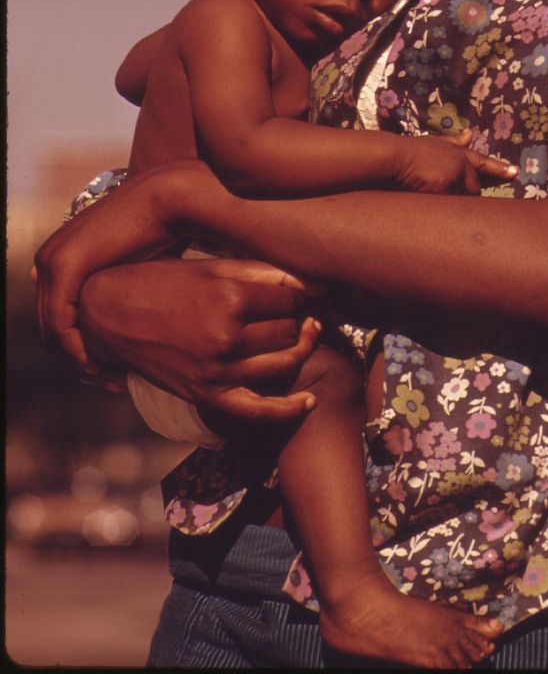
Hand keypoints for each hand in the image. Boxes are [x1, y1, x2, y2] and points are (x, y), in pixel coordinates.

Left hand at [34, 160, 223, 372]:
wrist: (167, 200)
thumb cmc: (163, 233)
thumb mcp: (134, 270)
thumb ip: (118, 291)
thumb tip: (125, 319)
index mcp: (62, 260)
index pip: (57, 319)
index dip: (78, 351)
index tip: (106, 372)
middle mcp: (48, 260)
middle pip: (50, 329)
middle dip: (76, 362)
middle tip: (106, 383)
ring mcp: (51, 261)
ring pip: (50, 332)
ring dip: (75, 361)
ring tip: (105, 379)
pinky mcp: (63, 265)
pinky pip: (59, 323)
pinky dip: (74, 349)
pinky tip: (97, 364)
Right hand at [80, 257, 323, 421]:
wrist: (108, 316)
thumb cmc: (160, 282)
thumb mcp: (210, 267)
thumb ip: (260, 272)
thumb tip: (308, 280)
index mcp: (229, 298)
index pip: (290, 299)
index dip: (300, 294)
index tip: (299, 291)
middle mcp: (226, 337)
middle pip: (289, 331)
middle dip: (300, 319)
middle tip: (302, 311)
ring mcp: (216, 371)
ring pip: (283, 364)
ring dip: (301, 349)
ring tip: (305, 336)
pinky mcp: (205, 395)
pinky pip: (257, 410)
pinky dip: (288, 410)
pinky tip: (309, 402)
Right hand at [394, 130, 517, 193]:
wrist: (396, 156)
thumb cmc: (411, 150)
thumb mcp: (435, 141)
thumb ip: (454, 141)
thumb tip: (470, 134)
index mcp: (458, 153)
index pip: (483, 161)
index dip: (499, 168)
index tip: (515, 172)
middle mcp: (460, 163)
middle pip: (472, 187)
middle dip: (463, 193)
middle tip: (443, 191)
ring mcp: (453, 175)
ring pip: (458, 198)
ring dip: (448, 198)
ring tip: (430, 190)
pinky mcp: (444, 186)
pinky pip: (446, 204)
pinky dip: (437, 203)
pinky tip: (425, 195)